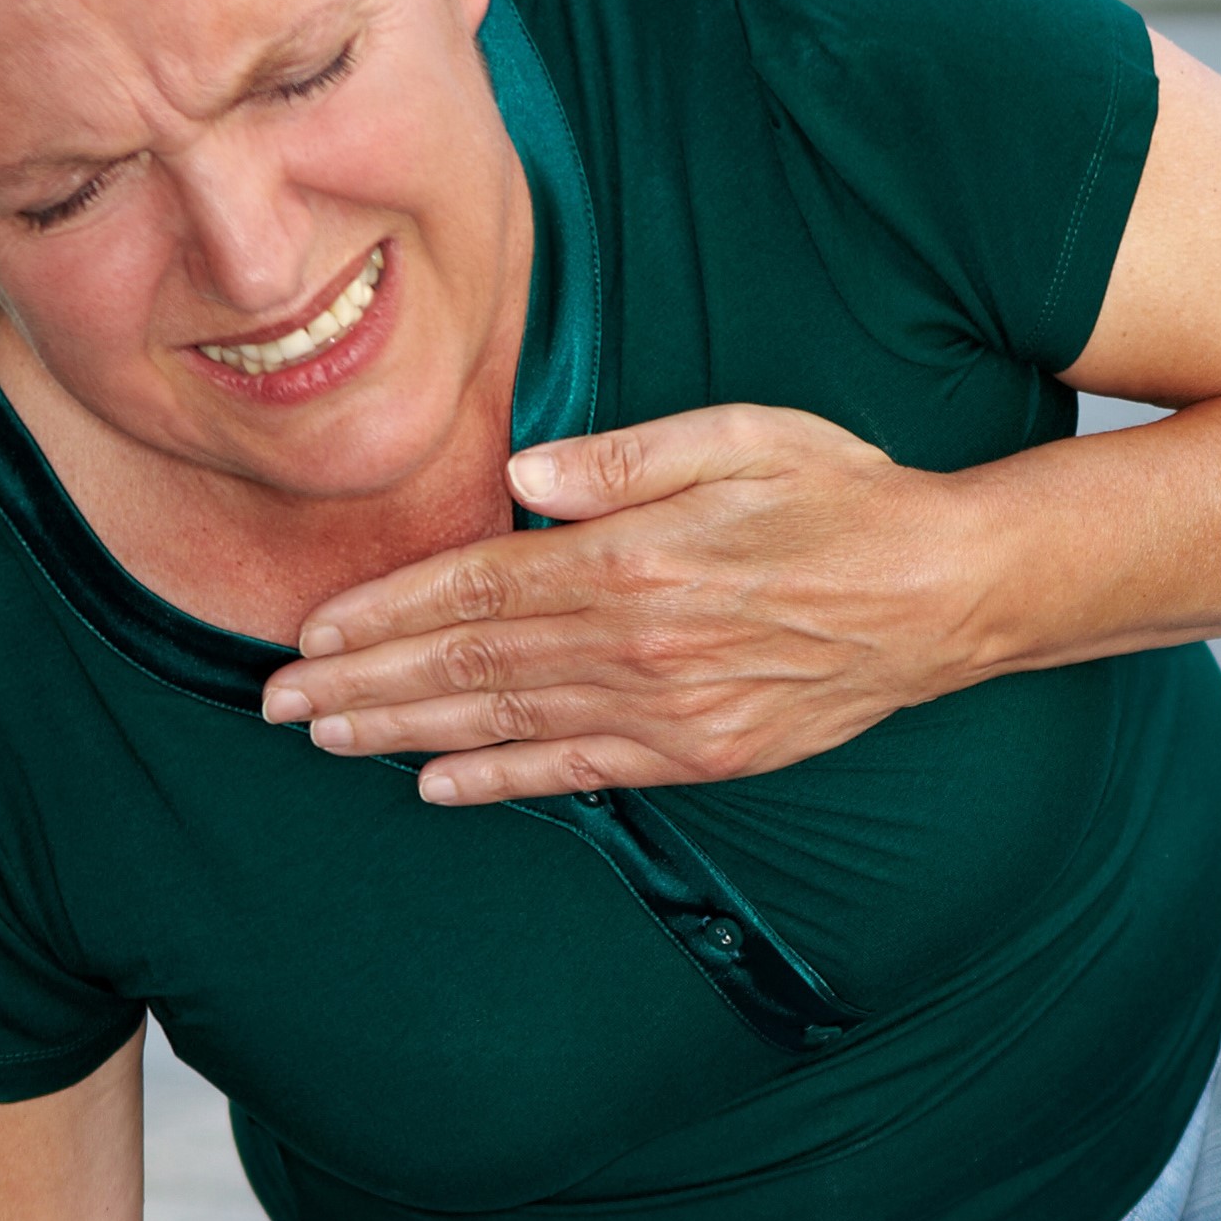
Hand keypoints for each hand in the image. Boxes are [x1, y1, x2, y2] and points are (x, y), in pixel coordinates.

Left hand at [261, 405, 987, 805]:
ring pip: (507, 725)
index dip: (386, 610)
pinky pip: (578, 772)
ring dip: (405, 734)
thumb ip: (626, 458)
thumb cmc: (843, 497)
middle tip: (276, 702)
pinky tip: (434, 784)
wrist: (944, 596)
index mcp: (637, 558)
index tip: (313, 629)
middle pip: (472, 664)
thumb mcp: (743, 437)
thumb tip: (520, 478)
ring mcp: (668, 711)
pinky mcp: (699, 755)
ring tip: (326, 739)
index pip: (480, 587)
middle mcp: (640, 645)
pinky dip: (500, 780)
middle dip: (363, 683)